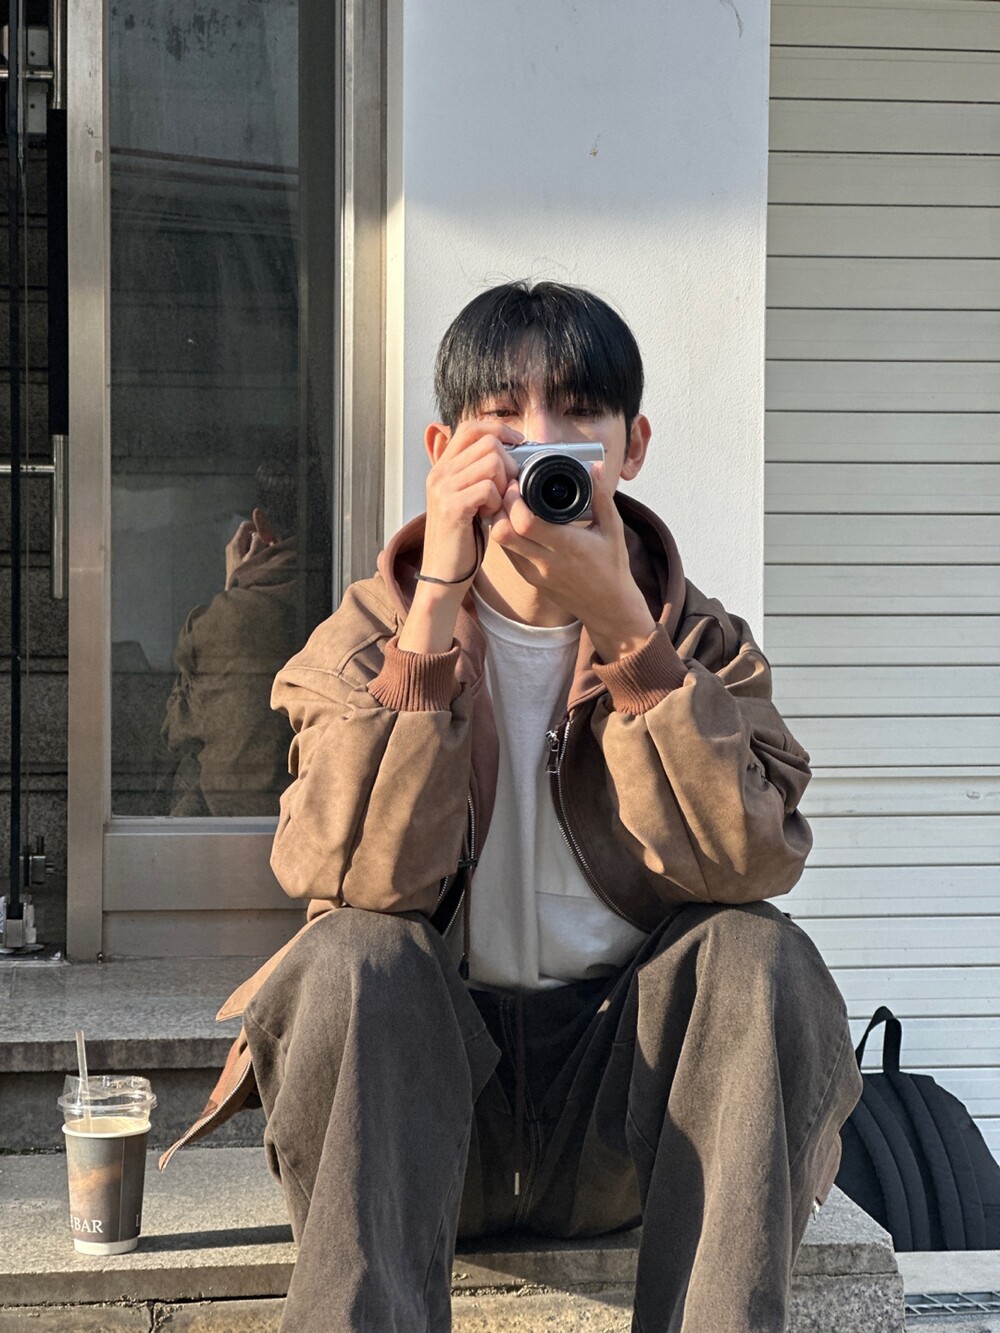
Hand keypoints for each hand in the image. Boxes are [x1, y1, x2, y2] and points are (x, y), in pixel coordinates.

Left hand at [225, 508, 275, 589]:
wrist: (237, 597)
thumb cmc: (246, 577)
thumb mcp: (255, 558)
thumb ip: (258, 542)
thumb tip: (260, 533)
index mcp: (235, 543)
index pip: (246, 526)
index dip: (258, 526)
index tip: (269, 534)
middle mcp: (232, 547)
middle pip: (249, 535)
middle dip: (262, 539)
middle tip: (272, 547)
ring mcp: (234, 555)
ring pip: (250, 544)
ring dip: (260, 547)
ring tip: (268, 558)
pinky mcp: (236, 562)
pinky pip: (248, 552)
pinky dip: (257, 555)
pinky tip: (262, 564)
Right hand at [397, 421, 521, 655]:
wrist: (443, 572)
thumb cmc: (461, 537)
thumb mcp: (466, 498)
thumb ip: (477, 474)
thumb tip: (507, 452)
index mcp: (443, 467)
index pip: (471, 427)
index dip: (498, 429)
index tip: (517, 443)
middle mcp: (440, 473)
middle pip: (488, 443)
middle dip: (507, 465)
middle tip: (505, 491)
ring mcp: (443, 488)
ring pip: (492, 463)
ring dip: (504, 485)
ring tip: (495, 505)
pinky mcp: (452, 507)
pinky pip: (488, 488)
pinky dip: (497, 502)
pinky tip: (490, 516)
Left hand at [489, 463, 656, 661]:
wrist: (608, 607)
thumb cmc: (612, 567)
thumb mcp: (613, 529)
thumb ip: (601, 497)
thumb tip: (596, 468)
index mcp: (566, 547)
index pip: (524, 524)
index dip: (513, 501)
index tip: (516, 483)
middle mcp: (545, 562)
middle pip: (503, 533)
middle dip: (500, 507)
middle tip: (508, 490)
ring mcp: (534, 573)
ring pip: (501, 544)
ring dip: (500, 521)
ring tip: (510, 503)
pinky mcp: (530, 578)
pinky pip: (508, 553)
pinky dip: (506, 535)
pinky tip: (515, 521)